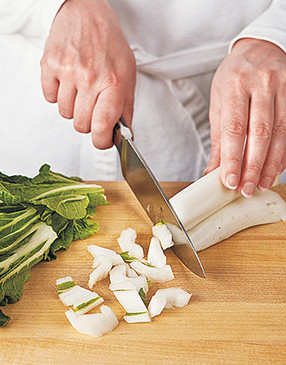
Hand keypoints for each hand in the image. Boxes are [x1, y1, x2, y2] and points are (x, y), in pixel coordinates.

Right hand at [40, 0, 135, 148]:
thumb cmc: (109, 44)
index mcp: (114, 82)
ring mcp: (67, 71)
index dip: (102, 141)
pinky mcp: (49, 65)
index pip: (102, 127)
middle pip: (81, 125)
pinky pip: (49, 98)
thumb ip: (127, 108)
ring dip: (73, 107)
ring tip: (80, 88)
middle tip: (93, 106)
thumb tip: (124, 136)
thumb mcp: (128, 75)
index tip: (102, 140)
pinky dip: (57, 94)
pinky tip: (67, 80)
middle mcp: (90, 77)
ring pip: (65, 114)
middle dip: (88, 122)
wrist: (85, 12)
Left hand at [205, 38, 285, 196]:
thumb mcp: (219, 102)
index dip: (233, 158)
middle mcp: (261, 85)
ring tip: (262, 184)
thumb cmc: (234, 77)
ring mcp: (283, 88)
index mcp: (235, 85)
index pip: (234, 129)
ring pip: (281, 133)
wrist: (259, 49)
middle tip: (247, 189)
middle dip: (253, 166)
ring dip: (272, 164)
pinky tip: (277, 168)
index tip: (229, 181)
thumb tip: (212, 171)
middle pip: (260, 133)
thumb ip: (219, 138)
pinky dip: (284, 153)